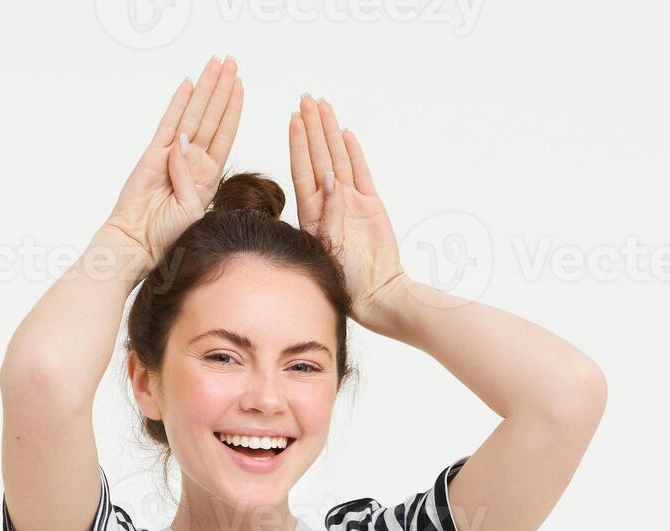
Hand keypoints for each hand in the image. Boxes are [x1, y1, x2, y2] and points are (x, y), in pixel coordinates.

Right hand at [102, 56, 242, 266]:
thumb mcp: (193, 210)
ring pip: (193, 114)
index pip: (224, 134)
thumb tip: (186, 145)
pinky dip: (177, 104)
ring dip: (205, 88)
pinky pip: (168, 124)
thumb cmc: (167, 236)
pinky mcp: (152, 155)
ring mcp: (171, 154)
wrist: (137, 244)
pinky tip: (187, 84)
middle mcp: (191, 160)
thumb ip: (193, 179)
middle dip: (222, 88)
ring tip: (215, 64)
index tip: (241, 85)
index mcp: (207, 175)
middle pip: (211, 116)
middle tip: (231, 61)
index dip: (233, 109)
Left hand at [290, 93, 409, 332]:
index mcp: (313, 211)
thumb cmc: (346, 279)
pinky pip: (361, 172)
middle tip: (306, 97)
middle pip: (319, 155)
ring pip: (339, 157)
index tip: (292, 117)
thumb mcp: (328, 246)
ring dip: (330, 132)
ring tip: (324, 105)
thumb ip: (330, 213)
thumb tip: (329, 178)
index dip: (298, 141)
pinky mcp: (372, 205)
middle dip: (312, 126)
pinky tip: (346, 133)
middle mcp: (330, 201)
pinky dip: (354, 152)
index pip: (303, 168)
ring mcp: (351, 201)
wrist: (376, 293)